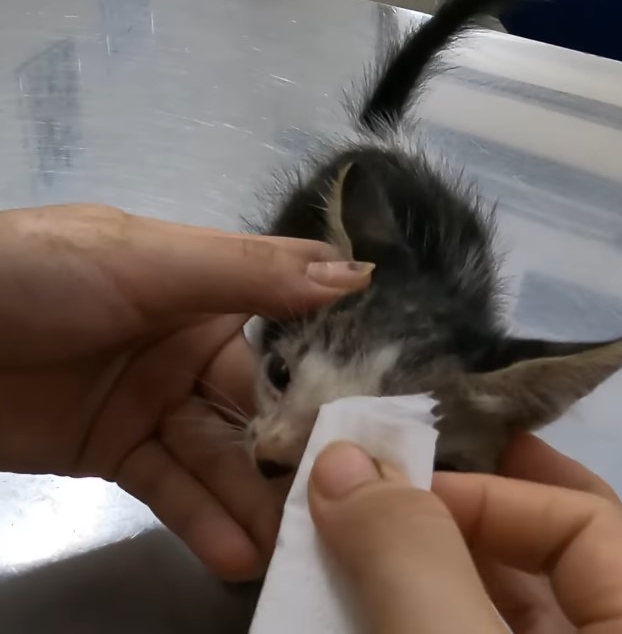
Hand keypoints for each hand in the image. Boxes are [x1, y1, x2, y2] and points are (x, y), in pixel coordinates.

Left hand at [0, 203, 370, 579]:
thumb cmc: (42, 275)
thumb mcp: (149, 260)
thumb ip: (251, 274)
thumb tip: (355, 274)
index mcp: (210, 289)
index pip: (290, 327)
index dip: (333, 366)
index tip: (385, 410)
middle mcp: (194, 346)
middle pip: (261, 405)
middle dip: (295, 452)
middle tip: (342, 502)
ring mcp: (158, 402)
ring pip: (221, 456)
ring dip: (253, 502)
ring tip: (294, 547)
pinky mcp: (120, 451)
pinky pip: (171, 487)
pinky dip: (201, 521)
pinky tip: (237, 555)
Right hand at [308, 435, 621, 632]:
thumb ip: (409, 554)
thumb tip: (342, 458)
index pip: (586, 519)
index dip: (489, 490)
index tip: (394, 492)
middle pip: (545, 555)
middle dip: (456, 512)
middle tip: (381, 487)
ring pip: (492, 604)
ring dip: (421, 564)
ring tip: (353, 537)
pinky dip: (407, 614)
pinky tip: (359, 600)